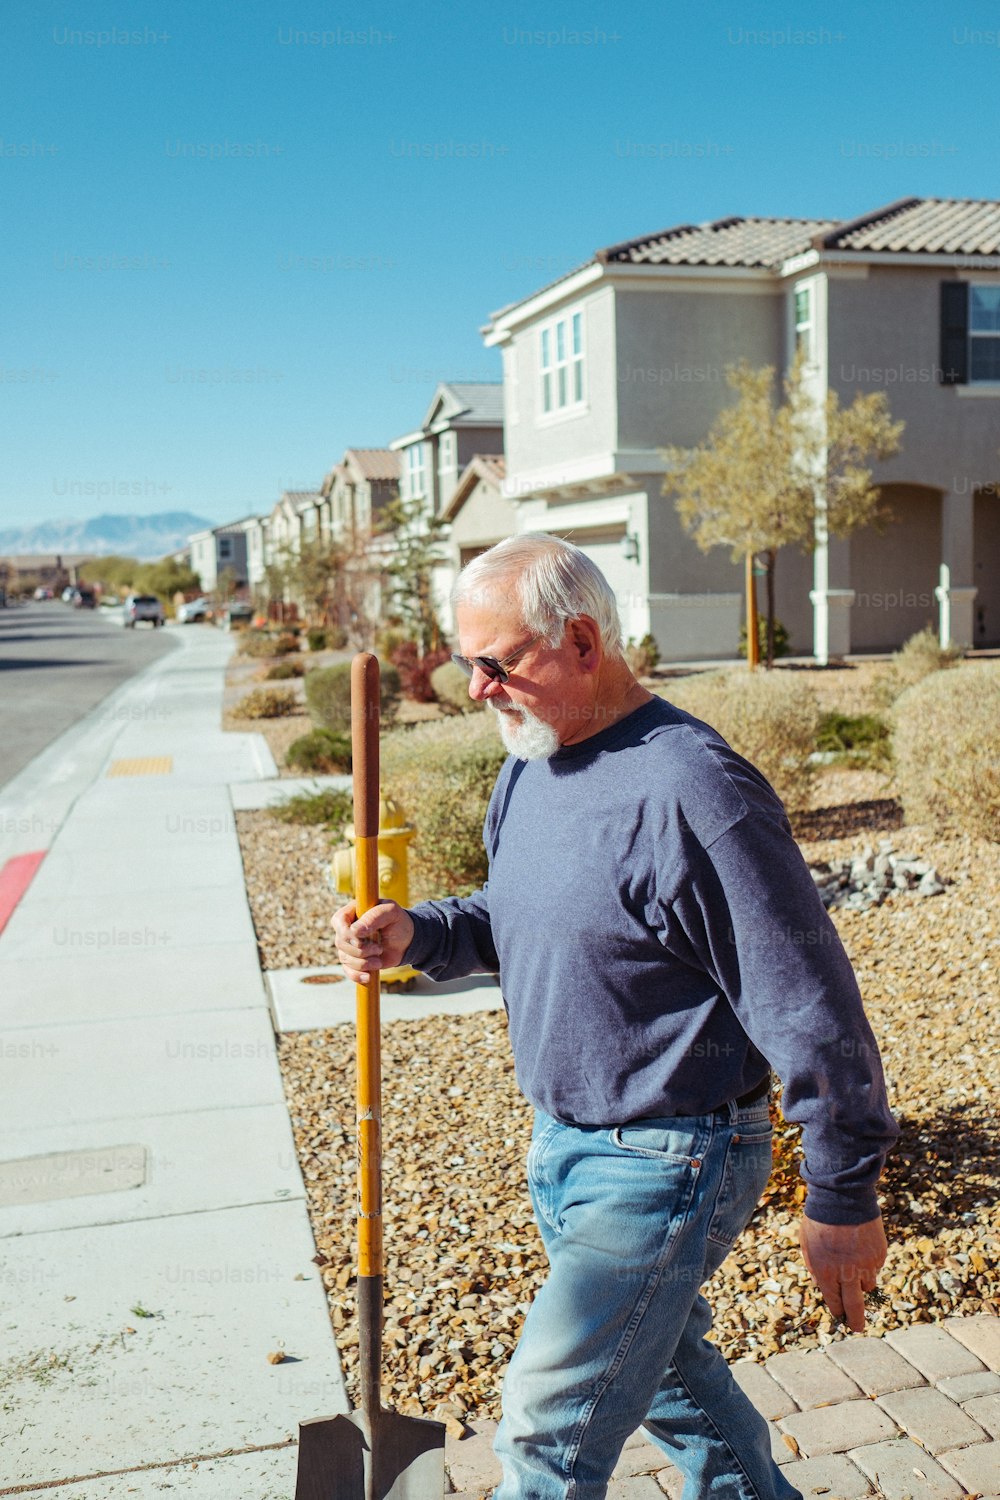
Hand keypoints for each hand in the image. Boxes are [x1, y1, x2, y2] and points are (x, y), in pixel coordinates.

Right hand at [333, 899, 413, 982]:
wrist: (406, 941)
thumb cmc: (398, 922)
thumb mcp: (391, 912)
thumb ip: (374, 916)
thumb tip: (355, 931)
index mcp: (353, 912)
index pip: (338, 920)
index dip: (347, 932)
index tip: (365, 936)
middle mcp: (347, 929)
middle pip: (341, 942)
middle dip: (361, 950)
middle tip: (379, 949)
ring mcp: (349, 945)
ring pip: (344, 958)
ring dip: (363, 963)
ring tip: (379, 960)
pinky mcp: (354, 960)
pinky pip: (348, 971)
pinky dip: (357, 975)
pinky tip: (369, 976)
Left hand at [799, 1214, 887, 1332]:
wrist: (842, 1197)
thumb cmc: (819, 1220)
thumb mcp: (807, 1245)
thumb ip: (815, 1269)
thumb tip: (823, 1286)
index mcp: (826, 1273)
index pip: (834, 1303)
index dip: (838, 1311)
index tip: (841, 1317)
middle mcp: (847, 1273)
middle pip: (855, 1308)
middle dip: (856, 1321)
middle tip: (858, 1329)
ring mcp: (866, 1264)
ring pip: (868, 1286)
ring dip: (862, 1284)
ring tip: (854, 1268)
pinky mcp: (879, 1254)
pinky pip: (875, 1267)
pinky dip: (869, 1264)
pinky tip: (860, 1248)